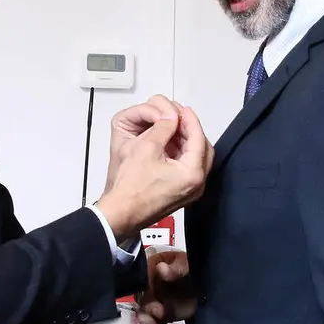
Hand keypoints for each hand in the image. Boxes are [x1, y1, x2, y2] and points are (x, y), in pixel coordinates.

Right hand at [97, 102, 212, 239]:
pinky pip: (188, 169)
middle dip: (191, 131)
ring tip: (172, 130)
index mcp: (192, 174)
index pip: (198, 139)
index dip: (190, 120)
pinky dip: (182, 155)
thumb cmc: (131, 189)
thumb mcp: (146, 148)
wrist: (121, 213)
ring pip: (196, 159)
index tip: (183, 111)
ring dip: (186, 142)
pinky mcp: (181, 194)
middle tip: (179, 118)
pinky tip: (169, 146)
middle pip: (202, 149)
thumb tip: (170, 118)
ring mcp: (189, 192)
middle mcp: (196, 185)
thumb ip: (162, 129)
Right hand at [136, 249, 196, 323]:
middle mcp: (151, 283)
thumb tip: (161, 269)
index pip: (143, 276)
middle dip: (147, 307)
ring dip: (148, 321)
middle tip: (159, 312)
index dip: (145, 286)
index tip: (150, 293)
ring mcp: (157, 300)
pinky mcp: (164, 314)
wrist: (212, 286)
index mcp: (155, 265)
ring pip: (144, 312)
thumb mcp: (188, 264)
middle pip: (141, 296)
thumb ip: (176, 268)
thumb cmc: (198, 268)